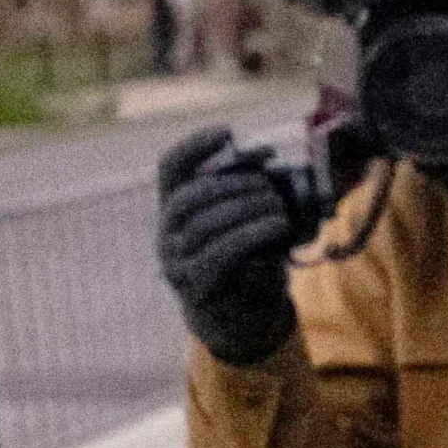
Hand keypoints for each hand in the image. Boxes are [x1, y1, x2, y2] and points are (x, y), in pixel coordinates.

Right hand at [157, 127, 298, 365]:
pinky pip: (218, 253)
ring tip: (279, 209)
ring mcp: (175, 259)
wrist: (245, 316)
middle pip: (190, 196)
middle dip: (234, 184)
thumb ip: (253, 192)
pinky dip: (251, 234)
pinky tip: (276, 227)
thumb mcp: (252, 220)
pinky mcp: (193, 284)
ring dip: (247, 209)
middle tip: (270, 187)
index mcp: (178, 208)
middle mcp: (167, 231)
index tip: (228, 132)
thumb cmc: (251, 260)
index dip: (195, 146)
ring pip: (204, 224)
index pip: (171, 168)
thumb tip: (271, 160)